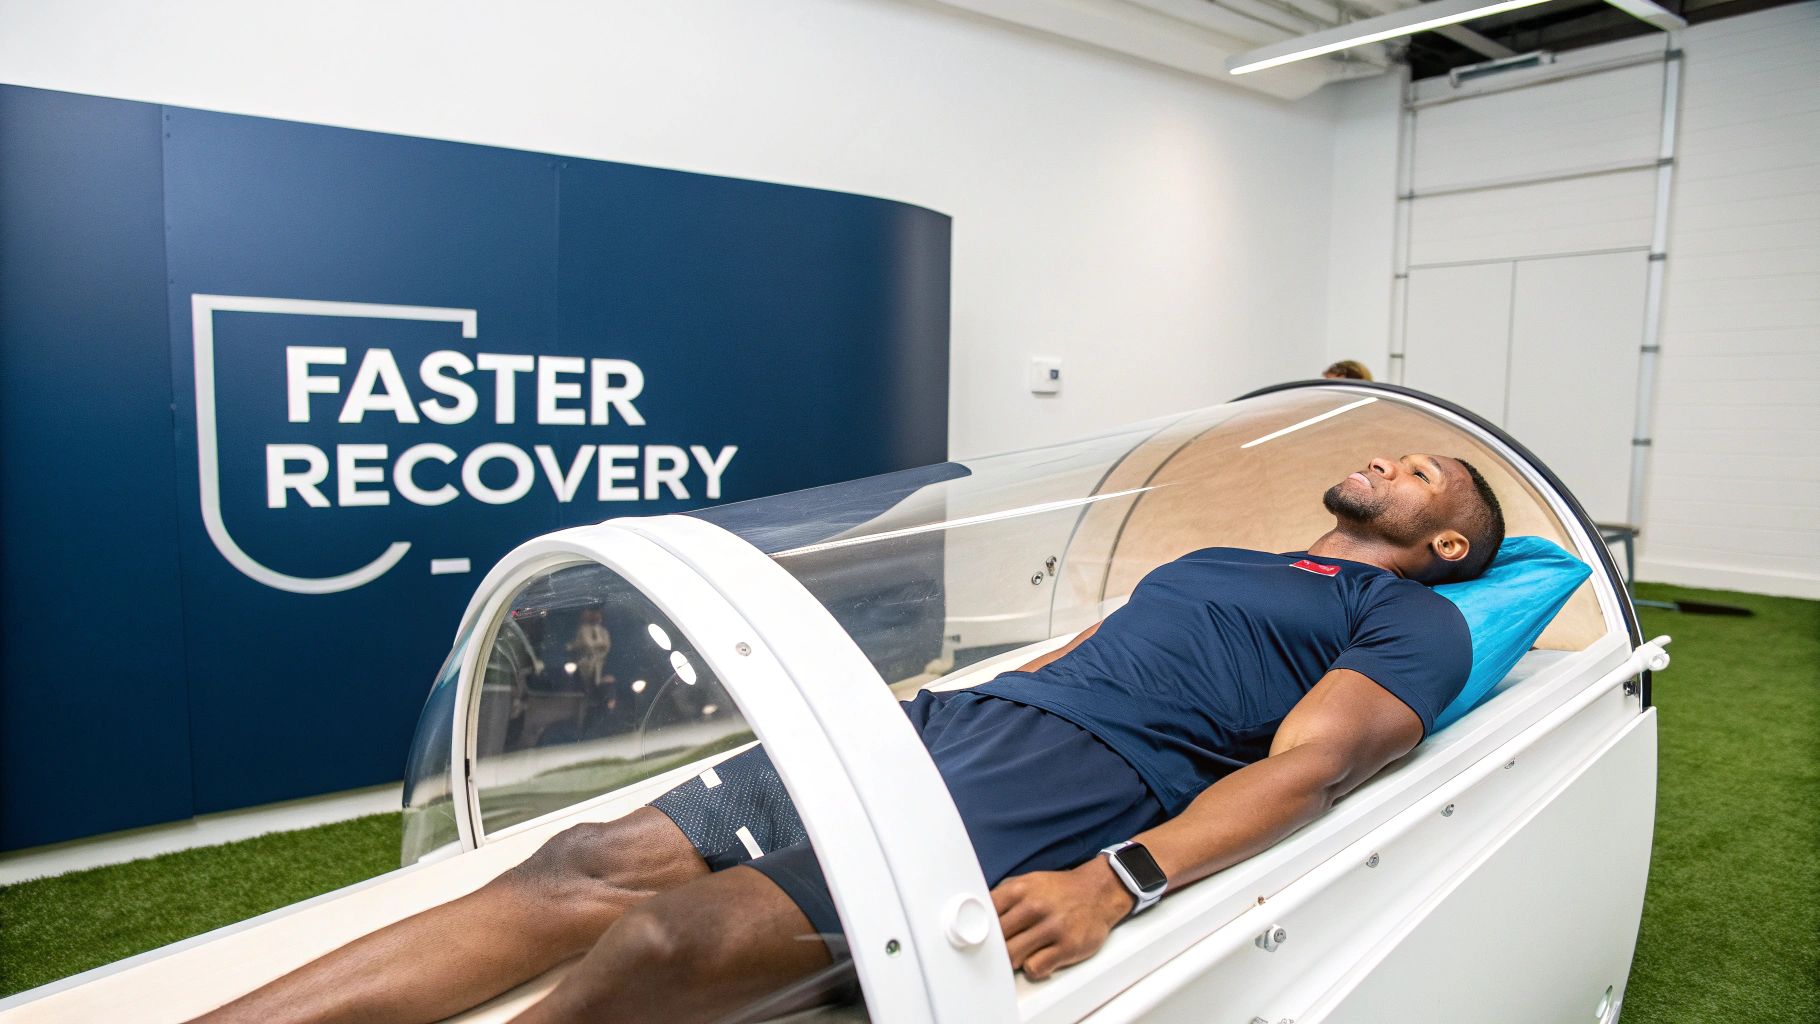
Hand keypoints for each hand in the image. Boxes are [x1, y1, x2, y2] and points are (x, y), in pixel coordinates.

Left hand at [991, 858, 1134, 980]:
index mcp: (1020, 890)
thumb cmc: (1059, 891)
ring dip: (1014, 959)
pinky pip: (1035, 968)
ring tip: (1021, 952)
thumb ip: (1003, 898)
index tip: (977, 937)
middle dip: (996, 948)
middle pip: (997, 940)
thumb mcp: (1028, 883)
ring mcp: (1052, 927)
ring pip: (1013, 956)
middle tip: (1000, 949)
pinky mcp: (1067, 946)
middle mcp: (1034, 907)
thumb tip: (977, 916)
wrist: (1098, 892)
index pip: (985, 915)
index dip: (979, 929)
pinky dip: (1033, 967)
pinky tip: (1039, 957)